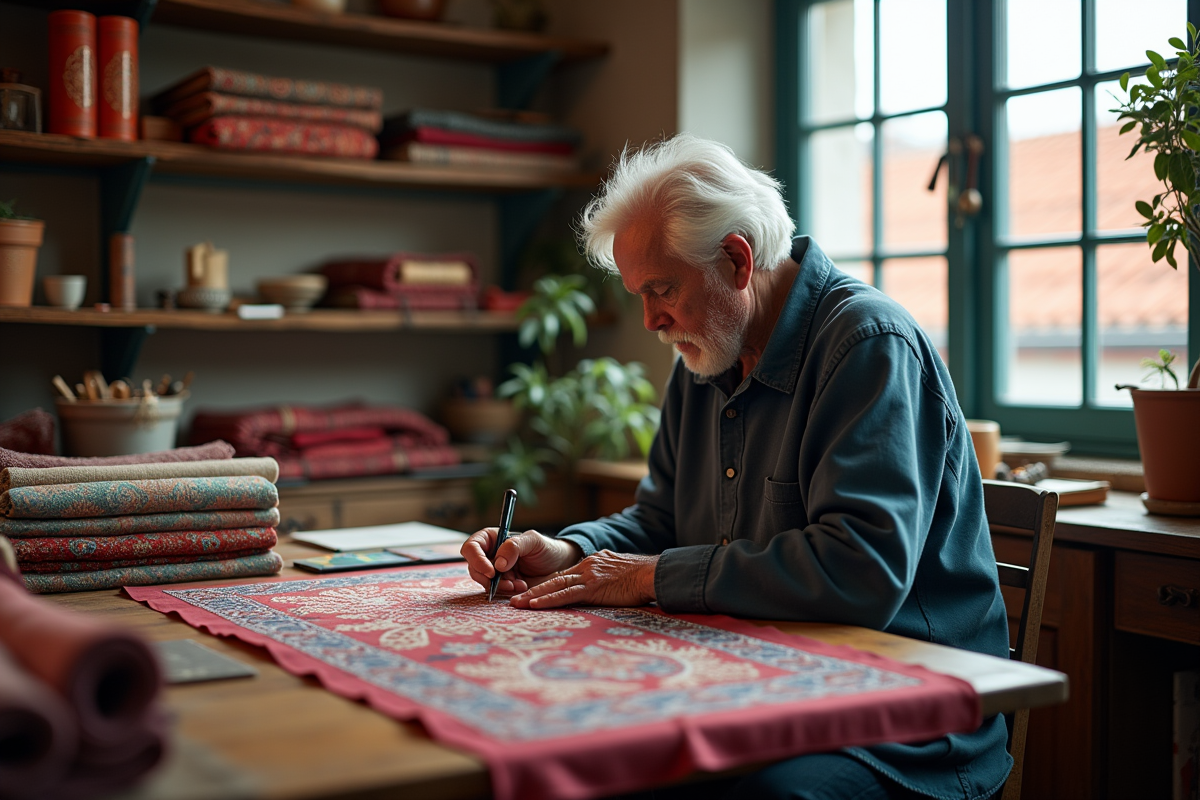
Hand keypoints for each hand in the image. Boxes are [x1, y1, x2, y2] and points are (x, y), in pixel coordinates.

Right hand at [460, 528, 581, 596]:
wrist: (559, 567)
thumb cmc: (546, 548)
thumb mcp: (534, 541)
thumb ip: (515, 546)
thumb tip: (498, 563)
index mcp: (493, 538)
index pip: (472, 547)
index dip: (477, 560)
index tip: (491, 572)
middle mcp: (490, 554)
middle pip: (474, 567)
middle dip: (488, 578)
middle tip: (507, 583)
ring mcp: (495, 571)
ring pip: (484, 581)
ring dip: (499, 586)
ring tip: (519, 585)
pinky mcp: (502, 584)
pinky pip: (496, 591)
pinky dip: (506, 591)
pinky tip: (521, 587)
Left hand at [509, 550, 657, 608]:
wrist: (652, 573)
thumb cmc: (642, 578)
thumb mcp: (620, 573)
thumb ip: (606, 579)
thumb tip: (604, 587)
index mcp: (592, 565)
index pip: (564, 575)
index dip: (546, 585)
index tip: (531, 593)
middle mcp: (587, 567)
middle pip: (554, 579)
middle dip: (533, 590)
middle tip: (514, 598)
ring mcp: (588, 576)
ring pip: (555, 586)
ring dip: (534, 596)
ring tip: (516, 604)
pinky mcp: (593, 588)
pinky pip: (566, 594)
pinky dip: (548, 600)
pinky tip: (534, 605)